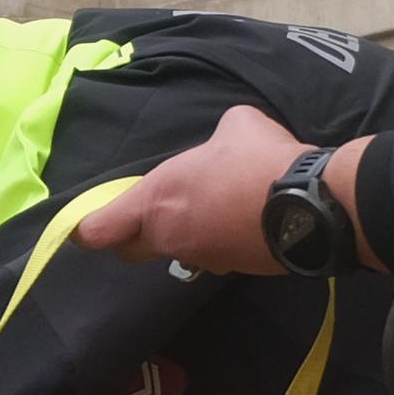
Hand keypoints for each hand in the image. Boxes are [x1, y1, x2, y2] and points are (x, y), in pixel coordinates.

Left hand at [69, 102, 310, 274]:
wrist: (311, 205)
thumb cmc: (260, 159)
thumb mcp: (234, 125)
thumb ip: (215, 138)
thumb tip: (226, 142)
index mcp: (157, 200)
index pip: (101, 230)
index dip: (86, 229)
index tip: (82, 227)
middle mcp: (171, 236)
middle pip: (130, 249)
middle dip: (130, 235)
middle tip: (143, 215)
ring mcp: (203, 258)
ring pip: (175, 251)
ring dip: (182, 234)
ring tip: (208, 208)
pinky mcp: (234, 269)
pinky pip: (211, 255)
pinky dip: (217, 240)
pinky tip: (239, 220)